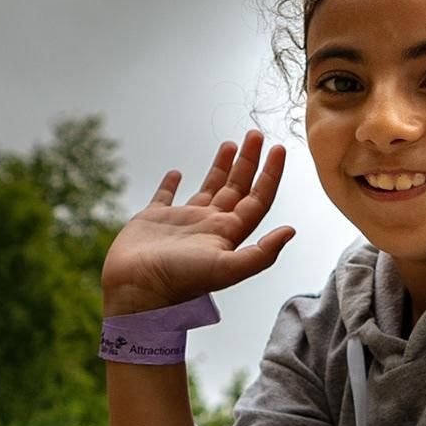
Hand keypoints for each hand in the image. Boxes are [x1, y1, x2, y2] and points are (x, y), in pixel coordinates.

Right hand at [101, 130, 295, 316]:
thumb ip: (260, 253)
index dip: (271, 175)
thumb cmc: (180, 282)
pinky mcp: (153, 220)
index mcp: (228, 233)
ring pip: (208, 188)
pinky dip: (171, 183)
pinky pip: (165, 196)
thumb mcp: (225, 269)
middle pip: (237, 188)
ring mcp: (182, 222)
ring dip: (221, 167)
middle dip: (248, 161)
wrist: (134, 291)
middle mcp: (209, 225)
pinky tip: (176, 172)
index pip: (257, 199)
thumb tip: (291, 231)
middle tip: (255, 134)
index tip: (279, 149)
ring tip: (230, 144)